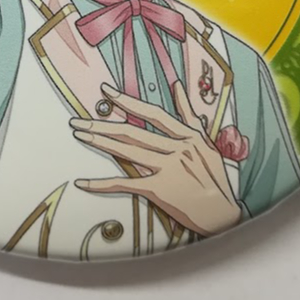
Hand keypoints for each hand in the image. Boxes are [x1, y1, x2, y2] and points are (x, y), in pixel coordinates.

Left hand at [71, 82, 241, 236]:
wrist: (221, 213)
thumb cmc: (214, 176)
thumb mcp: (206, 140)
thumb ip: (189, 114)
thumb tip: (177, 85)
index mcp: (187, 135)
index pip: (151, 113)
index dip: (127, 101)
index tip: (106, 92)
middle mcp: (176, 149)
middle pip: (131, 133)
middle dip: (102, 124)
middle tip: (78, 120)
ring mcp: (167, 170)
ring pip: (126, 152)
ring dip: (100, 143)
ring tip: (80, 135)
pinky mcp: (159, 191)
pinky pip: (126, 185)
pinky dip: (103, 184)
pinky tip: (84, 182)